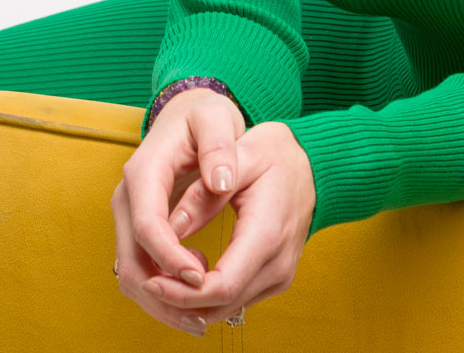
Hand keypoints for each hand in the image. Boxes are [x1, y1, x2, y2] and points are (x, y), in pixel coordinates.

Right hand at [111, 87, 244, 334]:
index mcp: (144, 172)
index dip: (171, 257)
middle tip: (202, 315)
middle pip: (132, 261)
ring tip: (203, 316)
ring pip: (133, 273)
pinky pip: (143, 269)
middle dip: (163, 294)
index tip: (201, 277)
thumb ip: (219, 146)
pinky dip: (164, 290)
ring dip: (162, 301)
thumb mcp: (215, 118)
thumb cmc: (203, 115)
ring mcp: (130, 216)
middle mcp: (128, 198)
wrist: (186, 113)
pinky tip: (198, 291)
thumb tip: (221, 183)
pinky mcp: (139, 229)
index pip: (148, 226)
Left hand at [146, 120, 315, 327]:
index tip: (151, 278)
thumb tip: (171, 226)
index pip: (219, 286)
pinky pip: (237, 299)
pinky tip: (189, 271)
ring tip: (161, 276)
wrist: (317, 165)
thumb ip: (206, 193)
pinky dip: (208, 295)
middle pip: (219, 305)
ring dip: (190, 301)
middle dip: (178, 300)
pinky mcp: (276, 278)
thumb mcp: (243, 156)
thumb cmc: (280, 154)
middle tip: (146, 279)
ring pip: (226, 309)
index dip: (180, 291)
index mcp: (267, 234)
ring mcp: (279, 276)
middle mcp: (277, 265)